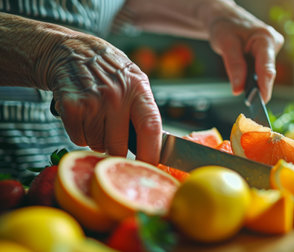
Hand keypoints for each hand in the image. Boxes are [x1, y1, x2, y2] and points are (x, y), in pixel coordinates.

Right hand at [43, 32, 161, 163]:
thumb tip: (155, 150)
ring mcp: (92, 101)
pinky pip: (78, 139)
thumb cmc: (109, 72)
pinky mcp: (70, 106)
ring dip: (97, 140)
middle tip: (115, 139)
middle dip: (118, 152)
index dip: (151, 154)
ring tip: (97, 117)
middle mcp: (116, 95)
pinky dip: (80, 133)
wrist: (71, 51)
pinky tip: (82, 115)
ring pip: (98, 145)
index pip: (151, 129)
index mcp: (138, 89)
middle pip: (120, 147)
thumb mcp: (135, 82)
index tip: (149, 168)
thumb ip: (144, 111)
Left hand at [206, 3, 283, 102]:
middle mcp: (273, 43)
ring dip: (253, 81)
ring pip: (263, 73)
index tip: (261, 102)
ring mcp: (271, 49)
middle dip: (257, 87)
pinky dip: (252, 77)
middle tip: (249, 102)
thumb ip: (234, 66)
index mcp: (265, 39)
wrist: (225, 17)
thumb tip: (238, 89)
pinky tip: (244, 79)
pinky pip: (260, 70)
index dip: (264, 87)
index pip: (267, 68)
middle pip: (266, 72)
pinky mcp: (267, 53)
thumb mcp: (225, 44)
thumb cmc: (225, 26)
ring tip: (242, 86)